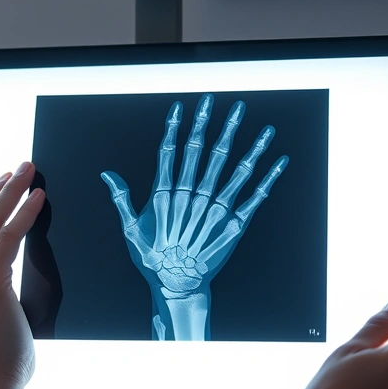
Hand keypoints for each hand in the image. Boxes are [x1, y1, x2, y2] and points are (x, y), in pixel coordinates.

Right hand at [100, 94, 287, 340]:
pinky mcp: (234, 225)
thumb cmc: (152, 259)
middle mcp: (192, 197)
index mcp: (166, 195)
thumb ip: (121, 198)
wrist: (177, 288)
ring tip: (264, 126)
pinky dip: (269, 178)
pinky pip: (254, 197)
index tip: (185, 106)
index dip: (178, 127)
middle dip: (212, 125)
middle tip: (220, 100)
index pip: (172, 152)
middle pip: (204, 153)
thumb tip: (107, 174)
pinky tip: (280, 160)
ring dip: (250, 147)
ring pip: (235, 171)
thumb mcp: (130, 228)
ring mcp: (215, 210)